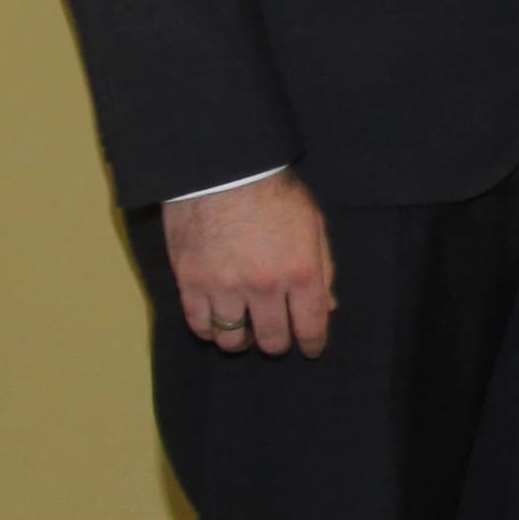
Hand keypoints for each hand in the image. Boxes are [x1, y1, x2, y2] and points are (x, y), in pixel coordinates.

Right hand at [166, 172, 336, 357]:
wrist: (222, 171)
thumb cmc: (274, 193)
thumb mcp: (313, 226)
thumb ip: (323, 269)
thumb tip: (328, 306)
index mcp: (300, 272)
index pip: (310, 326)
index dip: (312, 344)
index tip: (310, 349)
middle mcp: (264, 286)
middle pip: (272, 339)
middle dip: (278, 343)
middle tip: (276, 337)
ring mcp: (224, 287)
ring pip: (232, 339)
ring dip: (241, 340)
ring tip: (244, 333)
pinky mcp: (191, 281)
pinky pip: (199, 324)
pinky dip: (209, 330)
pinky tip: (216, 325)